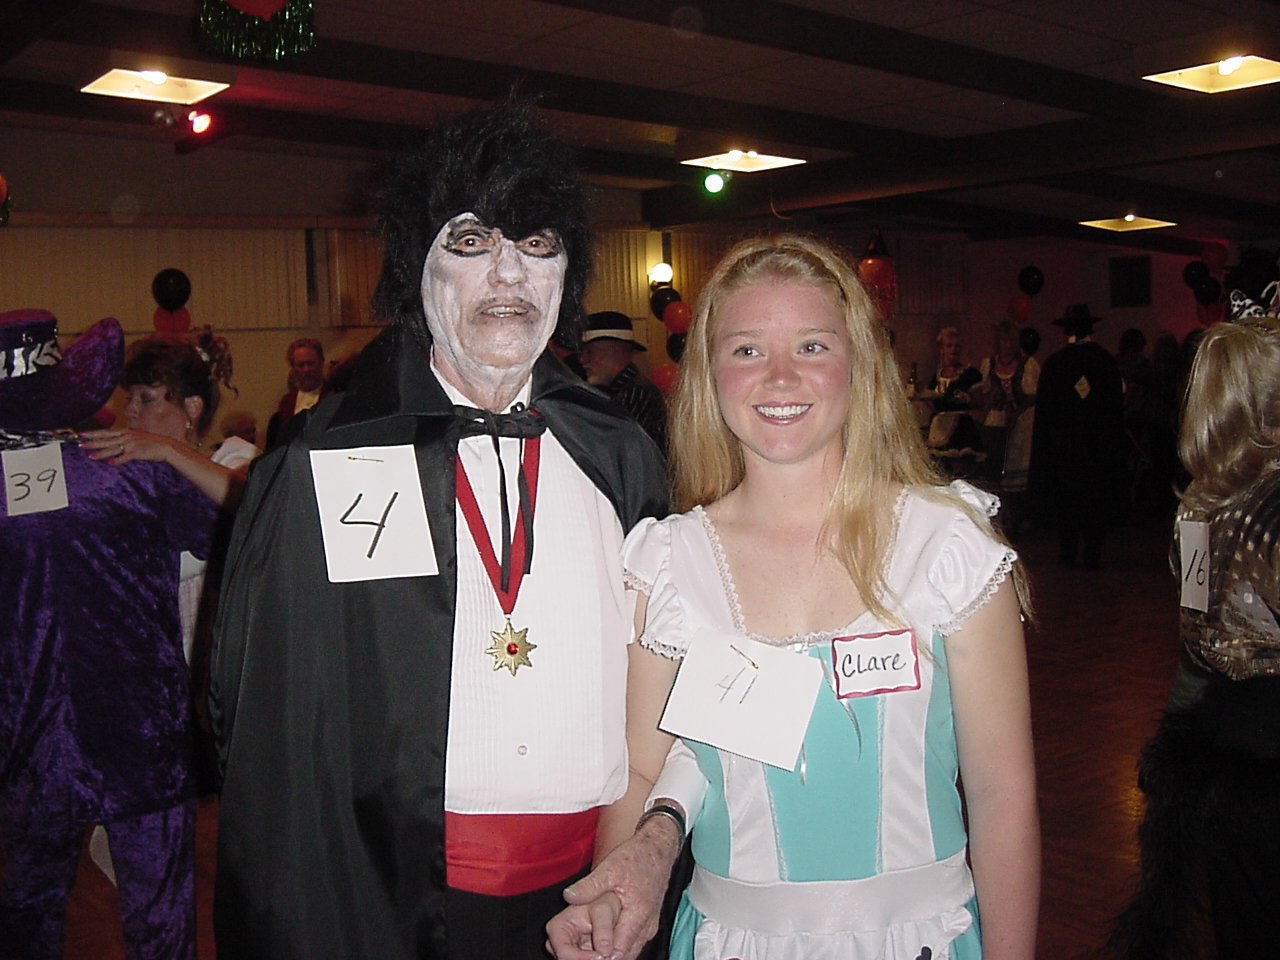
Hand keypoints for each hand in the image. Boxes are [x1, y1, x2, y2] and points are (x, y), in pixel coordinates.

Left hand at [80, 428, 177, 464]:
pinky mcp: (138, 453)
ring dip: (101, 453)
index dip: (93, 433)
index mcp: (126, 432)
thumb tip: (113, 443)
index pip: (105, 432)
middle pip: (106, 440)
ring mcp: (132, 445)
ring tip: (90, 456)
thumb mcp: (136, 437)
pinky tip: (109, 463)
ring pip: (113, 449)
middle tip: (79, 444)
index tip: (81, 434)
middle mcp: (127, 437)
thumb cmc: (151, 443)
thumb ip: (124, 439)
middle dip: (92, 443)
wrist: (166, 446)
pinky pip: (125, 457)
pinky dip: (117, 460)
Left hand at [548, 817, 681, 959]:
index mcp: (638, 914)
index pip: (619, 950)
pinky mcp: (647, 923)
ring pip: (630, 952)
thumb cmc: (637, 857)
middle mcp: (647, 926)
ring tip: (589, 951)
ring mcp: (649, 926)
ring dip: (611, 955)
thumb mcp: (610, 867)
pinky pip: (633, 944)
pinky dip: (619, 947)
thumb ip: (590, 885)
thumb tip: (568, 896)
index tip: (583, 955)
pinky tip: (602, 942)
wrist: (658, 848)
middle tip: (583, 955)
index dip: (600, 956)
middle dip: (604, 958)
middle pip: (625, 956)